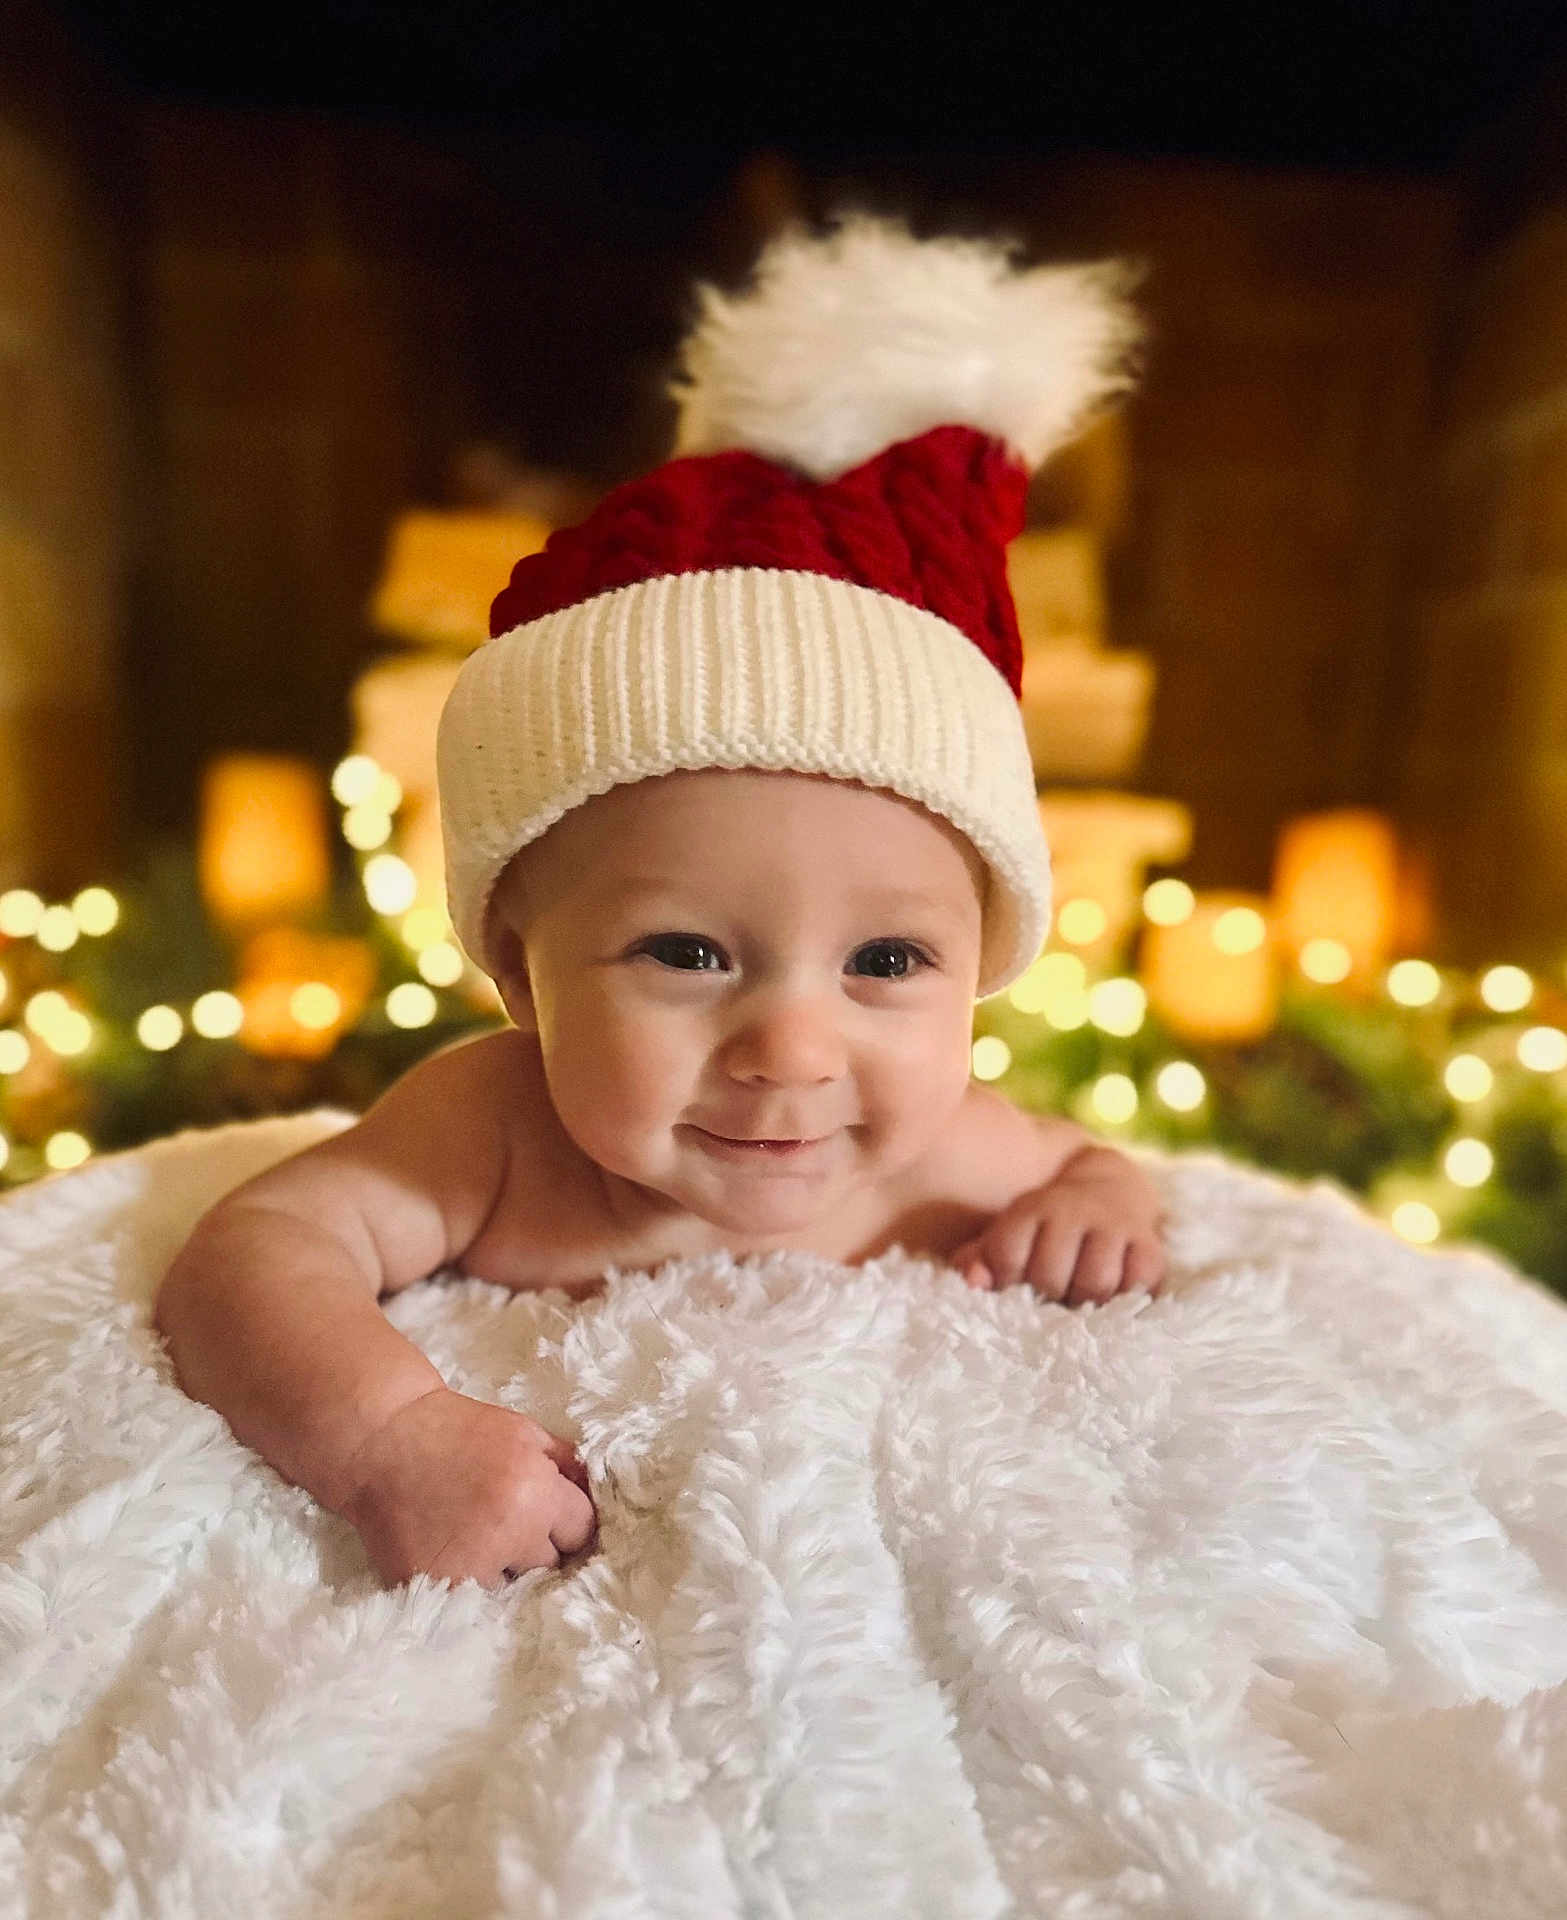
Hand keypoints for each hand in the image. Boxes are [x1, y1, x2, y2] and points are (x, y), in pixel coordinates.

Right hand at [338, 1386, 596, 1588]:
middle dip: (538, 1546)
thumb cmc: (458, 1430)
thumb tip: (598, 1495)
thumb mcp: (523, 1432)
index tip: (551, 1515)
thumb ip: (566, 1465)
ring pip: (512, 1588)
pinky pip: (469, 1602)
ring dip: (502, 1569)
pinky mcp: (430, 1588)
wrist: (381, 1440)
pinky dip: (466, 1584)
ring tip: (476, 1537)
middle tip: (508, 1522)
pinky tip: (452, 1552)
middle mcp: (508, 1536)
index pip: (582, 1531)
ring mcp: (468, 1568)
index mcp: (536, 1493)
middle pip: (551, 1565)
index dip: (569, 1521)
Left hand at [948, 1149, 1164, 1306]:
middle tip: (1050, 1296)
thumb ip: (979, 1259)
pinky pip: (1139, 1285)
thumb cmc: (1047, 1230)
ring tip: (1080, 1298)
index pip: (1006, 1254)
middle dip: (1046, 1296)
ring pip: (1096, 1284)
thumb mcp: (1009, 1234)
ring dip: (1085, 1302)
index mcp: (1032, 1208)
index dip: (1004, 1281)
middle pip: (1050, 1276)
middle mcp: (1073, 1211)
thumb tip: (974, 1282)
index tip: (1012, 1285)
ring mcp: (1114, 1226)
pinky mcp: (1150, 1245)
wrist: (1110, 1189)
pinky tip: (1113, 1293)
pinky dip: (1126, 1297)